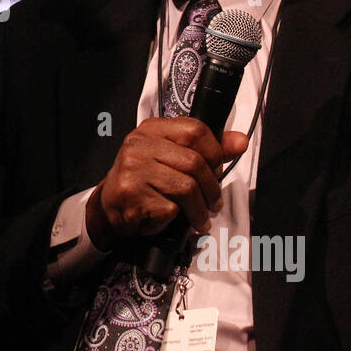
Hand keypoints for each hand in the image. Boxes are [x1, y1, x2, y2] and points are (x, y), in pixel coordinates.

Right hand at [84, 117, 247, 250]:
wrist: (111, 207)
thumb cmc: (146, 181)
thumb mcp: (174, 158)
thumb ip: (208, 149)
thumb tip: (240, 142)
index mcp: (151, 129)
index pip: (195, 130)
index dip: (215, 152)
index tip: (218, 169)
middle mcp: (139, 145)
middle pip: (194, 162)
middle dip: (211, 188)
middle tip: (213, 203)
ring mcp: (132, 169)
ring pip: (186, 187)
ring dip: (199, 209)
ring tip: (200, 218)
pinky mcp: (130, 194)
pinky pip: (170, 208)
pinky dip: (177, 219)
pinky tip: (172, 220)